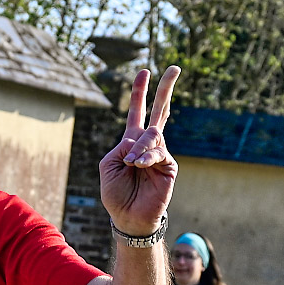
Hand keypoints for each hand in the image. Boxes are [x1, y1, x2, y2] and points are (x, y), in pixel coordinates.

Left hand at [100, 66, 181, 235]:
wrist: (128, 216)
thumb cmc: (116, 193)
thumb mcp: (108, 165)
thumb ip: (121, 147)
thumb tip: (140, 137)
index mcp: (132, 141)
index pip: (137, 112)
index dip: (139, 92)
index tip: (144, 72)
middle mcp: (148, 144)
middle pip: (160, 111)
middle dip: (165, 89)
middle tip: (175, 68)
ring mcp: (160, 153)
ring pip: (153, 135)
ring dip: (140, 148)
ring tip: (131, 164)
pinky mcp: (169, 165)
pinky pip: (159, 152)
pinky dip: (146, 158)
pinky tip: (139, 166)